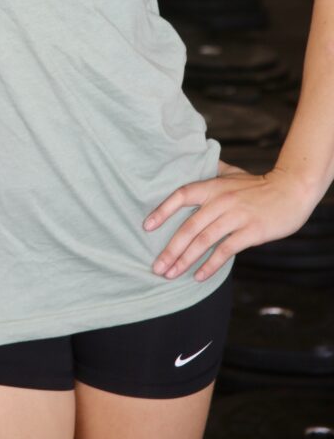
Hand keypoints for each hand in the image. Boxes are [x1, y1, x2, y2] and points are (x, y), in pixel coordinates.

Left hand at [143, 158, 315, 281]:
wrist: (292, 190)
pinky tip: (198, 276)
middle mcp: (221, 200)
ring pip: (204, 241)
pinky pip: (225, 250)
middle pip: (189, 227)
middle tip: (156, 267)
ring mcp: (236, 216)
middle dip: (170, 249)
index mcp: (213, 186)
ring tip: (170, 274)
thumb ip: (211, 170)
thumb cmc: (258, 184)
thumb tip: (191, 162)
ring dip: (185, 260)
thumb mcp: (232, 172)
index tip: (147, 227)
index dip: (162, 211)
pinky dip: (210, 265)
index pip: (181, 196)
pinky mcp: (251, 232)